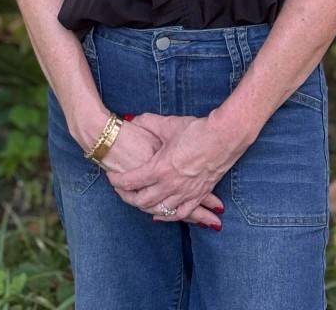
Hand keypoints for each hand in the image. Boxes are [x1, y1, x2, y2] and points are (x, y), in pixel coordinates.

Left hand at [105, 113, 238, 228]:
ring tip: (137, 201)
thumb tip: (132, 119)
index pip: (131, 181)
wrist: (223, 138)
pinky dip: (167, 216)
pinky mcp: (198, 196)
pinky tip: (160, 215)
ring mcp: (185, 193)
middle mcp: (170, 185)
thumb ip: (148, 123)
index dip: (118, 181)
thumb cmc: (196, 130)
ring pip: (158, 210)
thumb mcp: (169, 125)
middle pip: (141, 200)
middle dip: (127, 197)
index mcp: (160, 168)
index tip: (111, 177)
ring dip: (144, 207)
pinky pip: (179, 214)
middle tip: (120, 191)